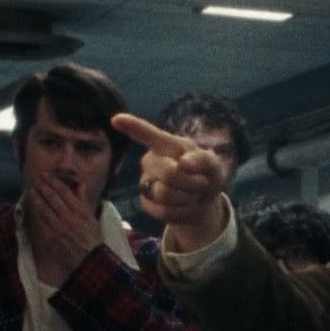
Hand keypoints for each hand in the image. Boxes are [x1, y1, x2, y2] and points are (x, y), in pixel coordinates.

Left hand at [25, 172, 101, 283]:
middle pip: (53, 198)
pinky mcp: (52, 236)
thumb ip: (84, 200)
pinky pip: (42, 222)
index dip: (54, 182)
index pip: (65, 192)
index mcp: (81, 212)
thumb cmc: (92, 238)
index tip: (47, 175)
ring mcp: (60, 227)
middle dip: (44, 187)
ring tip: (32, 190)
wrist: (89, 258)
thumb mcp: (92, 217)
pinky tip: (33, 207)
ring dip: (37, 198)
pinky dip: (36, 213)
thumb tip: (80, 184)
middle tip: (37, 179)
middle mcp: (70, 218)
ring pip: (45, 209)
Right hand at [112, 112, 231, 250]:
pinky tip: (185, 205)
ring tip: (193, 194)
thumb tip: (183, 162)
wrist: (204, 200)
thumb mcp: (213, 163)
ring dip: (188, 197)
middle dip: (192, 182)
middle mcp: (150, 161)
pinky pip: (164, 211)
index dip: (133, 126)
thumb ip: (202, 159)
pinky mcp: (146, 202)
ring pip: (164, 194)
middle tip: (202, 183)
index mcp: (165, 145)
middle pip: (168, 173)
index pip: (147, 134)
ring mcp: (145, 182)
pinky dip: (183, 211)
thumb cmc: (206, 174)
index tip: (117, 119)